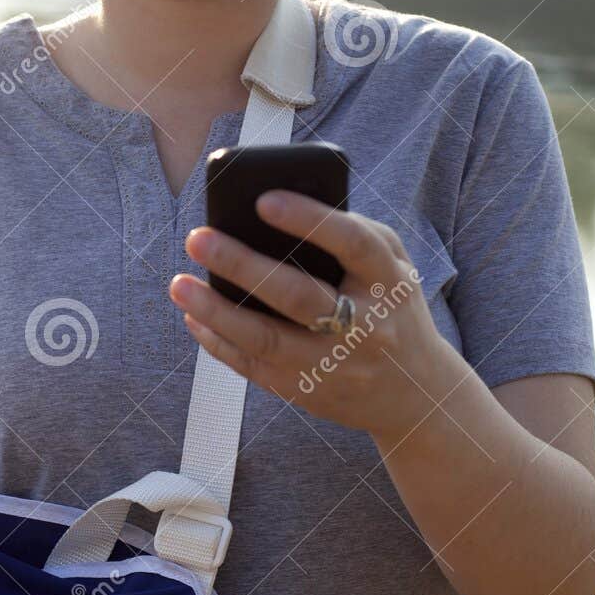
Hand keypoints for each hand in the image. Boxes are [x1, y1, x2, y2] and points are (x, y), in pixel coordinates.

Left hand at [170, 191, 447, 445]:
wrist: (416, 394)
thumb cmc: (392, 308)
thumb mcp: (393, 268)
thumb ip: (354, 235)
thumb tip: (282, 209)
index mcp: (388, 282)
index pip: (352, 244)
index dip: (309, 220)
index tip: (263, 199)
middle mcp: (364, 327)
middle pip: (299, 296)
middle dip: (242, 265)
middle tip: (197, 238)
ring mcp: (333, 365)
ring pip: (267, 340)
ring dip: (216, 312)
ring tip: (179, 285)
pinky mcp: (307, 391)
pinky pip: (254, 367)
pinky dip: (218, 342)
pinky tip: (193, 316)